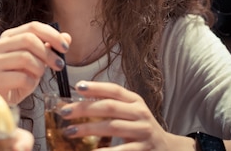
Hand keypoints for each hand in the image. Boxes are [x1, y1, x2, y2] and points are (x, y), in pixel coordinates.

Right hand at [0, 21, 70, 103]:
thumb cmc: (19, 78)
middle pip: (28, 40)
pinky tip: (27, 86)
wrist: (3, 100)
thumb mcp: (37, 61)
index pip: (33, 27)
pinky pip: (22, 78)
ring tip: (38, 76)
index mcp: (8, 36)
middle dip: (48, 53)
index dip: (52, 35)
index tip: (65, 48)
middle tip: (59, 65)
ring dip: (39, 69)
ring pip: (25, 57)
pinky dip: (31, 84)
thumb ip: (49, 47)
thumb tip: (67, 37)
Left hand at [62, 81, 192, 149]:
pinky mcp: (143, 150)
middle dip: (84, 109)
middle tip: (64, 112)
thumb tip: (79, 97)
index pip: (114, 90)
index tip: (77, 87)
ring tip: (69, 131)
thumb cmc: (140, 127)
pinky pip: (121, 150)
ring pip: (112, 127)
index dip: (96, 87)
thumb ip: (111, 103)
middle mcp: (140, 113)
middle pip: (109, 107)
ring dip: (88, 129)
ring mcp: (143, 132)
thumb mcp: (130, 111)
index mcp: (135, 101)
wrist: (166, 148)